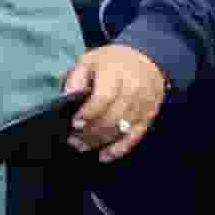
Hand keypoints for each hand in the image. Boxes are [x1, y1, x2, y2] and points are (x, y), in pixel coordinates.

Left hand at [64, 43, 168, 160]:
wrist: (147, 58)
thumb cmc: (112, 61)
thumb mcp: (89, 60)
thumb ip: (76, 78)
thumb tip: (66, 98)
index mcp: (116, 73)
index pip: (103, 98)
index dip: (88, 113)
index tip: (74, 122)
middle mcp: (133, 90)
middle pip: (112, 118)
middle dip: (90, 133)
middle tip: (73, 140)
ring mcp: (143, 105)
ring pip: (122, 130)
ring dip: (100, 142)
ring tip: (82, 146)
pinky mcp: (149, 116)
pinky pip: (135, 137)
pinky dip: (119, 149)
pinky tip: (105, 156)